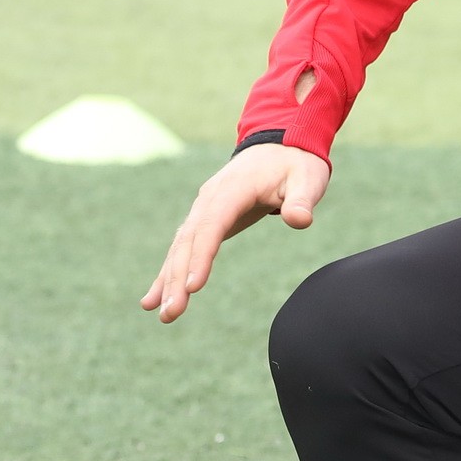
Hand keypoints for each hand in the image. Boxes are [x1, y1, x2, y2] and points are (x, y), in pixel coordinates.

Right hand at [142, 142, 331, 323]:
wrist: (280, 145)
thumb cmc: (295, 164)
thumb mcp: (308, 178)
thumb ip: (302, 200)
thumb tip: (299, 220)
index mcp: (233, 189)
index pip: (212, 225)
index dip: (201, 256)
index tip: (192, 287)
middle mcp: (209, 199)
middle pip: (189, 242)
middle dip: (176, 278)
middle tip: (170, 314)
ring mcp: (203, 209)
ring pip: (180, 248)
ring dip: (168, 281)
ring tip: (163, 314)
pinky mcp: (204, 220)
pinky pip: (182, 248)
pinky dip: (168, 273)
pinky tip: (153, 299)